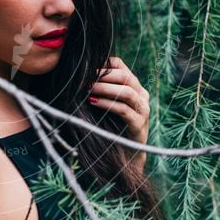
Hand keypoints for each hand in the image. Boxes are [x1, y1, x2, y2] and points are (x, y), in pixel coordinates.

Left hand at [87, 56, 149, 171]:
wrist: (125, 155)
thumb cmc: (110, 126)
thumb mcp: (104, 104)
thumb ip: (98, 89)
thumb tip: (75, 75)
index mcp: (134, 87)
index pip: (120, 66)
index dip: (103, 64)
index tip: (85, 68)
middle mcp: (142, 96)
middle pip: (124, 76)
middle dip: (102, 75)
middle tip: (83, 77)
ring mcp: (143, 110)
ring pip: (126, 92)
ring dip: (104, 88)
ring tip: (87, 88)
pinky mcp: (139, 125)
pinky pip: (124, 110)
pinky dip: (107, 104)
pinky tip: (93, 102)